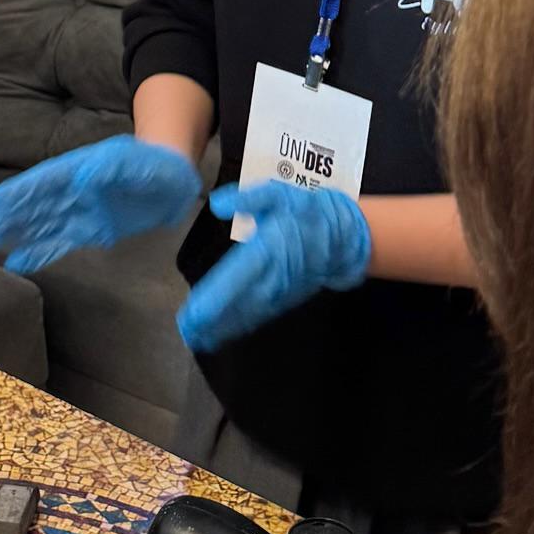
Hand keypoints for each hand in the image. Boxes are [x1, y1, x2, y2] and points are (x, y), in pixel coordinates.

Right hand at [0, 137, 202, 273]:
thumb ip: (111, 168)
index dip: (17, 193)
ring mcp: (82, 212)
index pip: (43, 183)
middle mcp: (74, 192)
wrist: (176, 182)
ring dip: (20, 234)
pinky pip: (61, 242)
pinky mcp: (93, 231)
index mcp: (80, 170)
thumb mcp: (137, 162)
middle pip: (37, 205)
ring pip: (44, 224)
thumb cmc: (154, 164)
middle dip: (11, 216)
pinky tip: (19, 261)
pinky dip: (40, 252)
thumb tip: (82, 178)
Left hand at [178, 180, 371, 353]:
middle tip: (187, 333)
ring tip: (198, 338)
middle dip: (212, 320)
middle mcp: (273, 277)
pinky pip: (259, 315)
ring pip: (248, 314)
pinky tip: (223, 332)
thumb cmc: (307, 212)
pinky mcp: (286, 299)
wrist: (347, 237)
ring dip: (223, 327)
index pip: (236, 277)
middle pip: (238, 304)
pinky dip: (240, 326)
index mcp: (268, 250)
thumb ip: (248, 199)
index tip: (194, 313)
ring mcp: (281, 292)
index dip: (215, 297)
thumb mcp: (279, 195)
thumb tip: (217, 204)